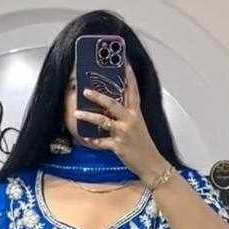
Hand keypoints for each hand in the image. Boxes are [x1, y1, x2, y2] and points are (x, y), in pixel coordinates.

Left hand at [75, 62, 165, 178]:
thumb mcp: (138, 126)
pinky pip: (102, 142)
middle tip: (86, 90)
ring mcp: (124, 133)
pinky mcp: (119, 146)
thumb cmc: (143, 145)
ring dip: (89, 117)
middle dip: (98, 96)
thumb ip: (127, 115)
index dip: (129, 77)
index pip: (133, 92)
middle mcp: (130, 121)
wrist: (151, 163)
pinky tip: (85, 137)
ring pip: (104, 121)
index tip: (124, 64)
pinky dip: (93, 140)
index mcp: (136, 114)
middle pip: (113, 104)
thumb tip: (110, 108)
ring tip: (76, 113)